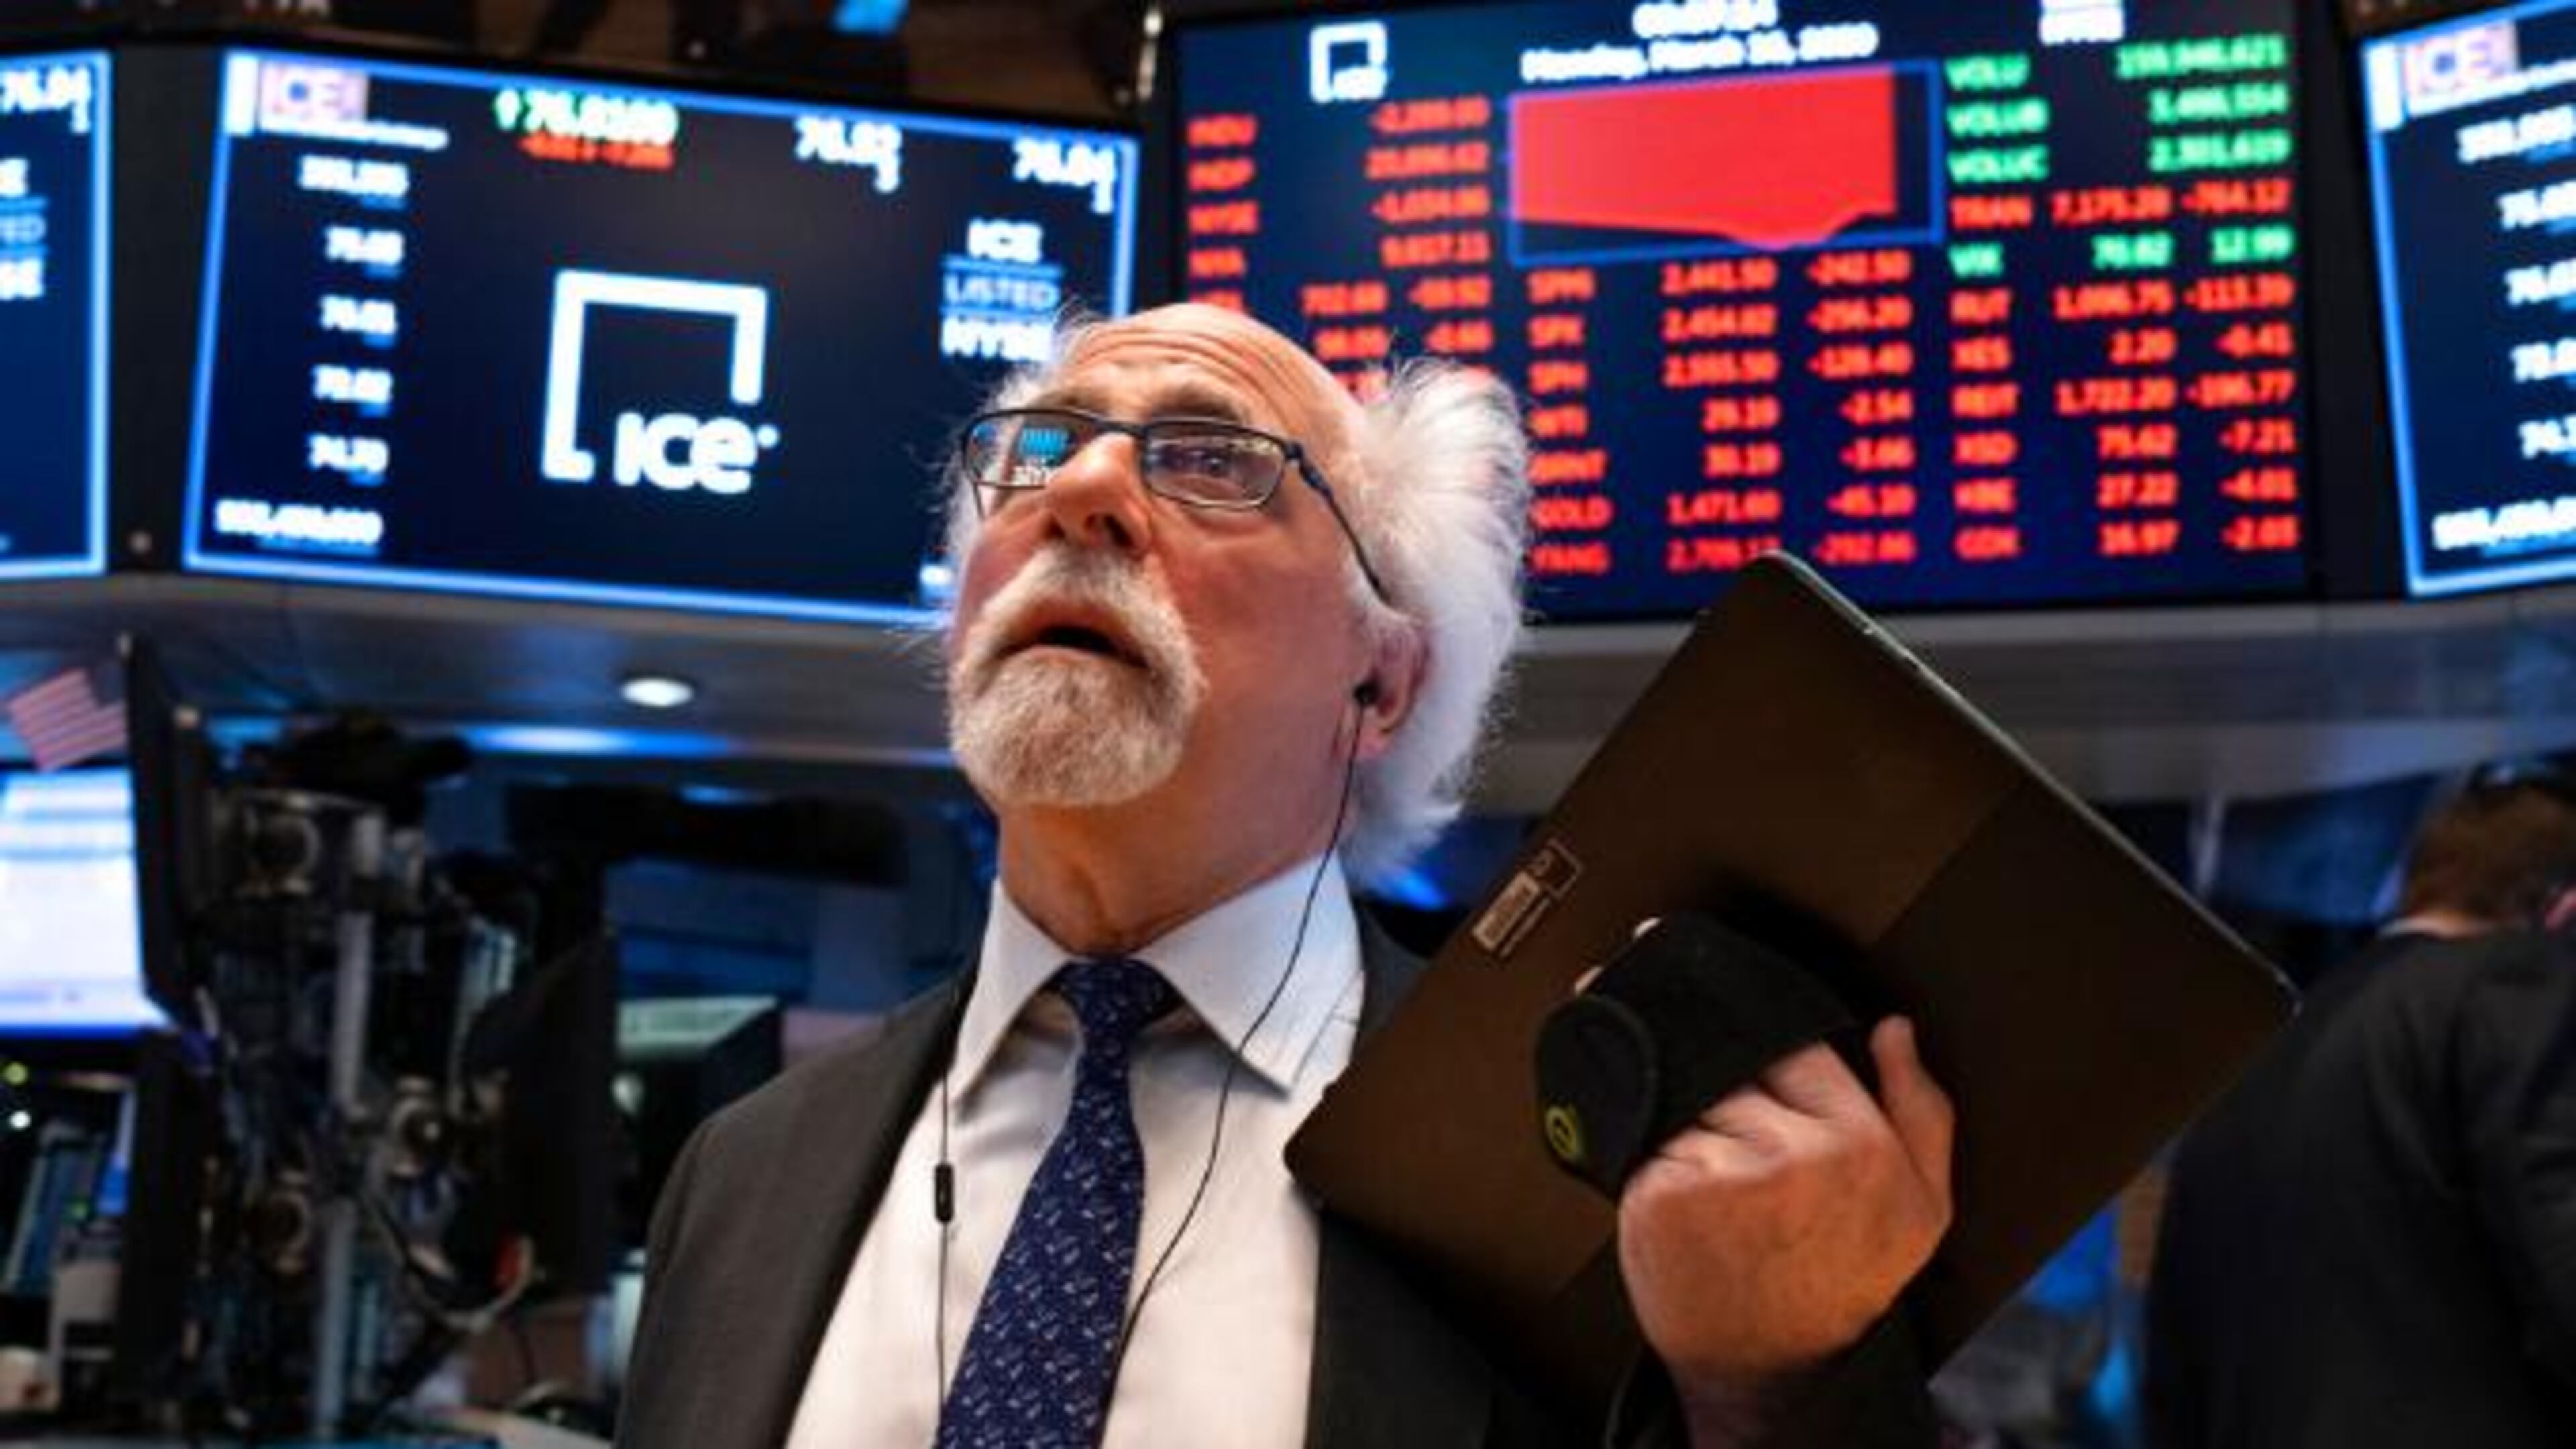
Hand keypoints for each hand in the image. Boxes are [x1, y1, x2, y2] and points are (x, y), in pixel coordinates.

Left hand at [1615, 1018, 1953, 1420]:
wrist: (1774, 1371)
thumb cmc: (1844, 1285)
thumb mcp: (1922, 1207)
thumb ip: (1921, 1108)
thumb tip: (1896, 1027)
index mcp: (1861, 1144)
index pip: (1798, 1046)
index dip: (1771, 1053)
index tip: (1755, 1070)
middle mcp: (1792, 1154)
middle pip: (1734, 1065)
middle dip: (1723, 1081)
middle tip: (1730, 1128)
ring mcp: (1721, 1171)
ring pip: (1686, 1098)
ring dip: (1684, 1117)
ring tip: (1708, 1169)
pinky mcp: (1661, 1194)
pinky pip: (1645, 1139)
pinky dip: (1652, 1156)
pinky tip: (1677, 1195)